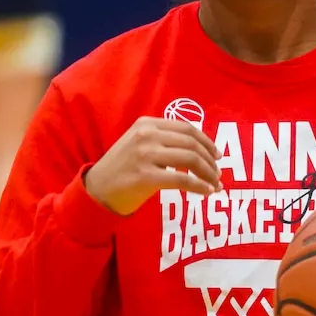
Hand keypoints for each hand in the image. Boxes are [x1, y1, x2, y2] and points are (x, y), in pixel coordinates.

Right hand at [84, 116, 222, 215]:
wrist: (97, 189)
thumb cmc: (121, 168)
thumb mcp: (139, 143)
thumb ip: (163, 140)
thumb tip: (199, 150)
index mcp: (147, 124)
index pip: (186, 128)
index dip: (206, 141)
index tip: (217, 155)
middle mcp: (146, 135)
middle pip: (191, 143)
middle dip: (210, 159)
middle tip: (218, 172)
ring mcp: (145, 155)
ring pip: (190, 159)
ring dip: (208, 173)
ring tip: (215, 183)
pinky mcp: (146, 176)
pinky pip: (182, 179)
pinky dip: (199, 186)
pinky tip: (206, 192)